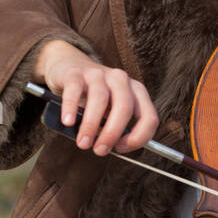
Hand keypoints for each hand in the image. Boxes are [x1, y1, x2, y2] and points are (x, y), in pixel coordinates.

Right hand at [33, 39, 158, 155]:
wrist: (69, 67)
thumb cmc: (93, 97)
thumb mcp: (111, 111)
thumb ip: (115, 127)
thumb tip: (109, 148)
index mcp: (136, 91)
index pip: (149, 117)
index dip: (138, 137)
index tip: (120, 148)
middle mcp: (121, 80)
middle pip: (125, 108)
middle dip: (112, 133)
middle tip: (99, 150)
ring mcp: (99, 74)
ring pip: (100, 99)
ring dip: (91, 125)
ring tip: (83, 143)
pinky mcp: (76, 74)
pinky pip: (75, 90)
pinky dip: (71, 108)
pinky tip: (68, 122)